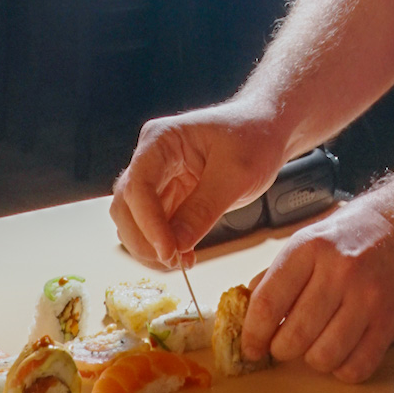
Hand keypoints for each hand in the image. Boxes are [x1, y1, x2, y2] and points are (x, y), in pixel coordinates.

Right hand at [110, 102, 286, 267]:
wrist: (267, 130)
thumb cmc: (254, 137)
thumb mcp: (237, 173)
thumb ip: (204, 209)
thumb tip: (176, 246)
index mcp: (161, 140)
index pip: (139, 185)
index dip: (148, 223)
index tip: (168, 251)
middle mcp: (151, 158)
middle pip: (126, 206)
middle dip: (144, 239)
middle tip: (174, 262)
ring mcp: (158, 178)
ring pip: (134, 221)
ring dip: (150, 247)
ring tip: (182, 261)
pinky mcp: (169, 197)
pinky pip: (154, 227)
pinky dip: (163, 246)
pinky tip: (185, 256)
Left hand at [241, 193, 393, 382]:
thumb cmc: (358, 233)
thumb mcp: (311, 237)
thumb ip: (278, 272)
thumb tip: (247, 307)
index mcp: (310, 248)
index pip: (268, 303)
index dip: (253, 334)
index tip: (252, 346)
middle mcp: (339, 272)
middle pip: (294, 337)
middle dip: (282, 350)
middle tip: (285, 345)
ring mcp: (367, 299)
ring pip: (323, 357)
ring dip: (313, 360)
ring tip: (317, 344)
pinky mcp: (390, 322)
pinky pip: (356, 367)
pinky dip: (343, 369)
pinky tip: (342, 351)